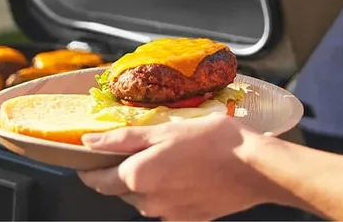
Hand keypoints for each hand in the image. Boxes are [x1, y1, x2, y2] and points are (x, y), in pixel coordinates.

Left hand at [78, 114, 272, 220]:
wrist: (254, 168)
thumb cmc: (211, 141)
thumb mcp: (164, 130)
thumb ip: (122, 139)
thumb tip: (88, 142)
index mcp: (136, 178)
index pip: (97, 180)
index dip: (89, 168)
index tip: (90, 156)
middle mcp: (147, 203)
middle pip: (121, 189)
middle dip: (122, 171)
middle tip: (142, 147)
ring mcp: (167, 215)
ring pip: (143, 198)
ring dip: (147, 181)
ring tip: (170, 158)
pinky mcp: (186, 220)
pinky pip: (166, 206)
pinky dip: (168, 191)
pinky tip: (186, 174)